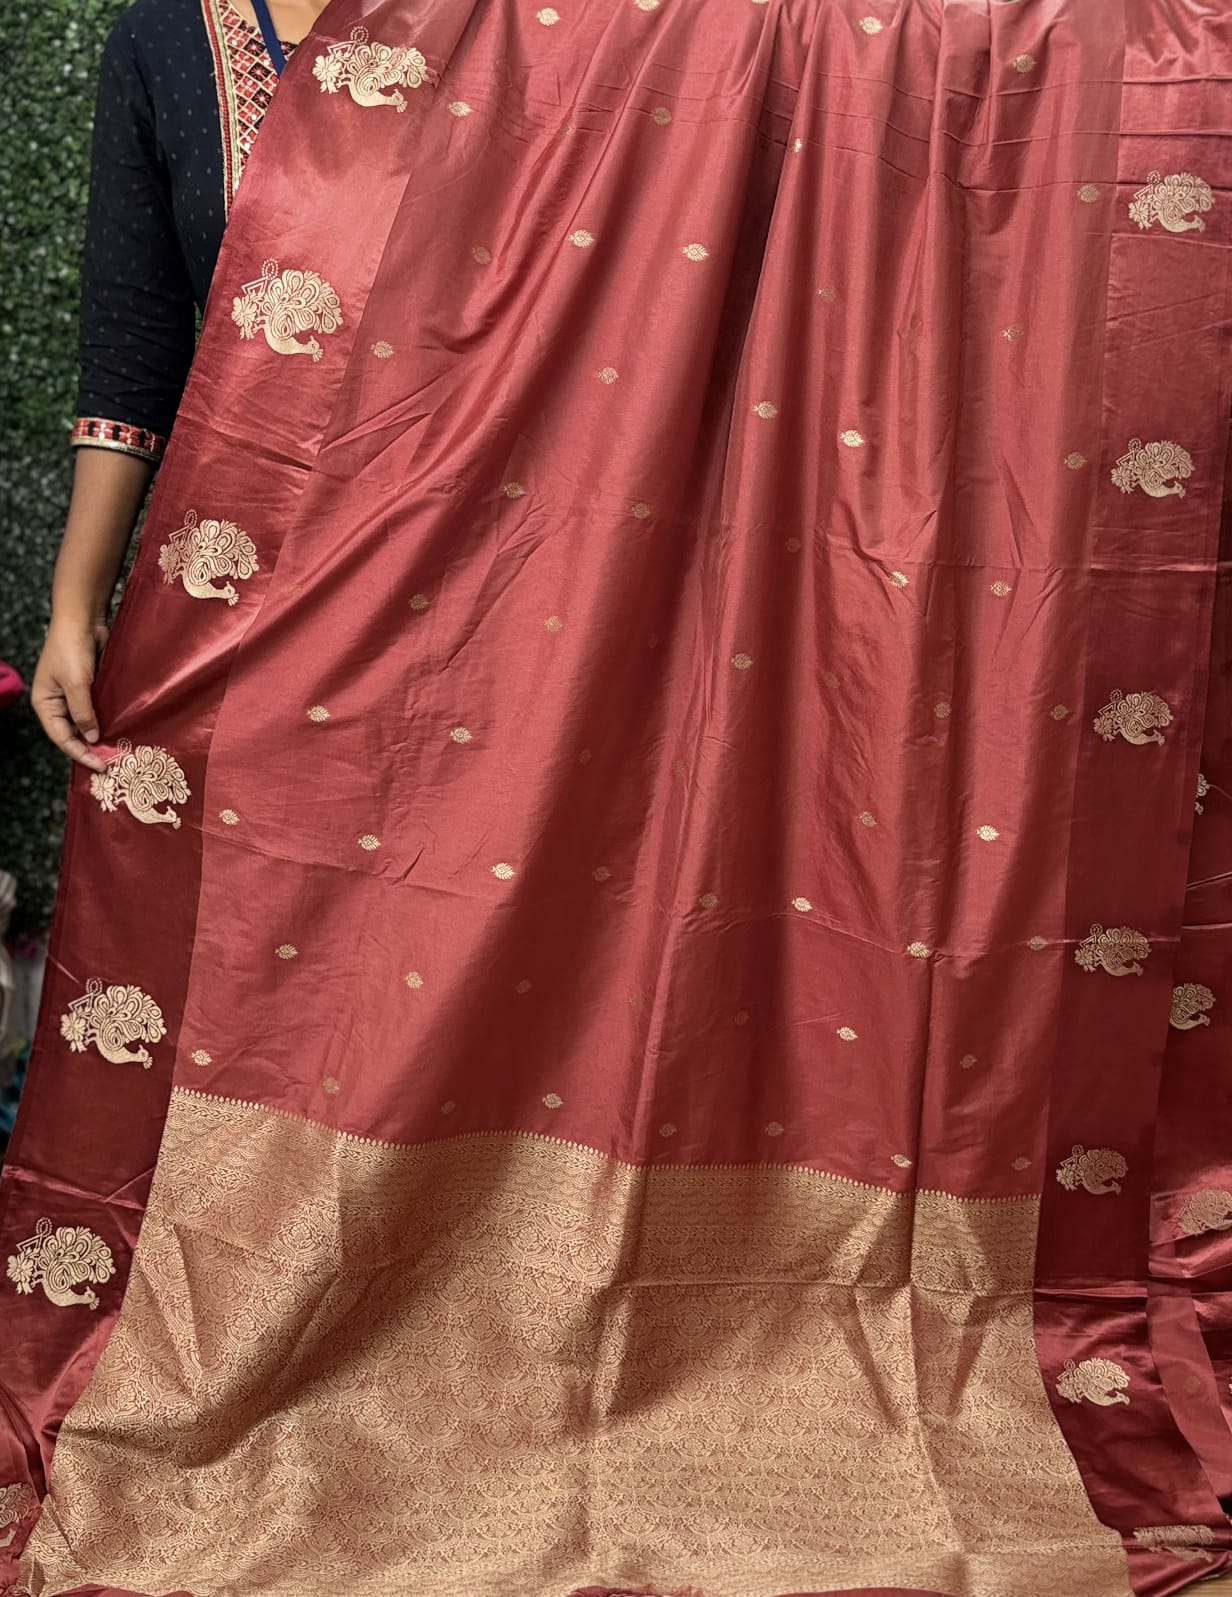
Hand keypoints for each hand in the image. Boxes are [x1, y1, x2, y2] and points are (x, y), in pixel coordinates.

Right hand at [32, 617, 111, 772]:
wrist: (84, 619)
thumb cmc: (71, 648)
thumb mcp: (76, 683)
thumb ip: (83, 711)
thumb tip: (91, 738)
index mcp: (45, 704)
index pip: (61, 737)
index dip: (80, 754)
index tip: (101, 766)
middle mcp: (58, 703)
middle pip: (73, 734)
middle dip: (90, 749)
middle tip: (112, 764)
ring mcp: (74, 696)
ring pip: (86, 724)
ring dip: (100, 737)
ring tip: (118, 753)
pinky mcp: (91, 689)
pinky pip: (98, 711)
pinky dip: (108, 721)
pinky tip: (121, 731)